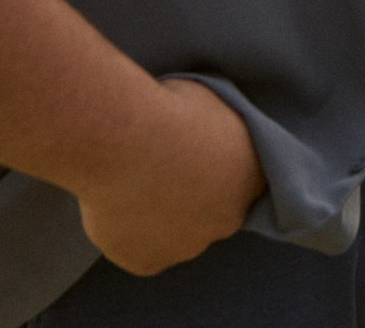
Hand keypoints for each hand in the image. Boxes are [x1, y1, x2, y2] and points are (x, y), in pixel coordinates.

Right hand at [74, 77, 263, 275]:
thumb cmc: (168, 109)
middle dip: (190, 198)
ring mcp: (188, 246)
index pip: (240, 182)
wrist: (125, 141)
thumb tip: (204, 130)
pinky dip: (126, 235)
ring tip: (130, 185)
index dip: (213, 170)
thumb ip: (214, 130)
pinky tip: (113, 206)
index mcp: (252, 176)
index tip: (190, 156)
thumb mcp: (210, 102)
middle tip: (158, 172)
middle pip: (212, 214)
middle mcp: (228, 218)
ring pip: (175, 236)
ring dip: (159, 218)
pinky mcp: (149, 262)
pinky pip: (139, 251)